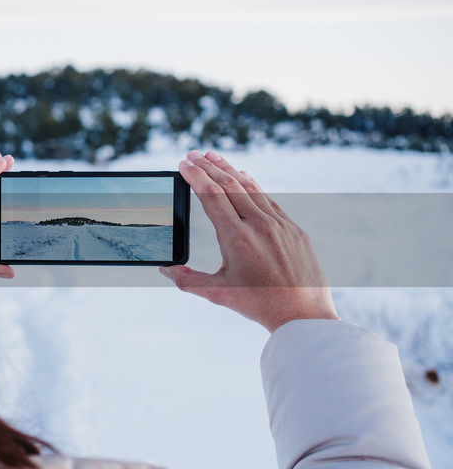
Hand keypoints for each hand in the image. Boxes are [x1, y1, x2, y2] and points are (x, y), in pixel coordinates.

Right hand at [160, 150, 337, 331]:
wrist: (303, 313)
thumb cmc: (259, 305)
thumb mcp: (218, 293)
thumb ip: (187, 280)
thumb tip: (165, 269)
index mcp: (236, 238)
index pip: (211, 196)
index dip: (196, 177)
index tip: (184, 165)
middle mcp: (259, 225)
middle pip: (229, 185)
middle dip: (208, 167)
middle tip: (193, 154)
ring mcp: (279, 225)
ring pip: (250, 188)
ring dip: (230, 170)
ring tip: (214, 157)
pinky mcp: (294, 229)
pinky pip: (269, 199)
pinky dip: (253, 185)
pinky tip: (244, 176)